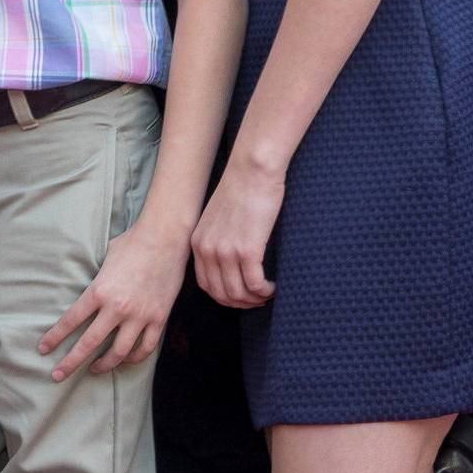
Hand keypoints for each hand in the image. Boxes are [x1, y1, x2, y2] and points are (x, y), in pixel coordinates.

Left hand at [39, 221, 186, 379]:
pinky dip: (134, 358)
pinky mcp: (158, 319)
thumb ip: (96, 280)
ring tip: (94, 369)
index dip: (55, 337)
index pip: (71, 320)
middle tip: (57, 375)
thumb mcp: (104, 259)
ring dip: (103, 365)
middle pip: (89, 343)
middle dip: (70, 362)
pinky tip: (125, 360)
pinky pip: (145, 348)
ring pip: (118, 353)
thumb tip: (89, 292)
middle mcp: (117, 308)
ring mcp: (139, 316)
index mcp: (99, 291)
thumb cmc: (132, 243)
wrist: (165, 238)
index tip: (43, 349)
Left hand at [191, 159, 283, 310]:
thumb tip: (230, 263)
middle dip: (242, 303)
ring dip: (256, 299)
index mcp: (198, 242)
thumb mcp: (217, 217)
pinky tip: (273, 286)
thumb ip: (217, 239)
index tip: (242, 296)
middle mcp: (207, 249)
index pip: (206, 285)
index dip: (225, 296)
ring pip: (239, 293)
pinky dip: (265, 291)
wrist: (251, 170)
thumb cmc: (240, 190)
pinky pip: (255, 285)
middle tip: (259, 299)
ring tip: (267, 293)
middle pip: (222, 294)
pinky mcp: (247, 250)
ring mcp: (226, 251)